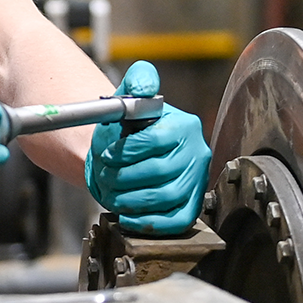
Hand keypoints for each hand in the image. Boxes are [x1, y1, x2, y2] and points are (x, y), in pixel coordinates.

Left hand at [85, 61, 210, 235]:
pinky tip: (127, 215)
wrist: (133, 151)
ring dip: (130, 199)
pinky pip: (176, 221)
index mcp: (185, 126)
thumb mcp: (131, 95)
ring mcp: (197, 181)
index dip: (125, 151)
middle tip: (105, 174)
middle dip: (123, 176)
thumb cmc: (130, 125)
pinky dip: (149, 222)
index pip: (155, 141)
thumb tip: (142, 87)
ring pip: (166, 198)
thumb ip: (138, 81)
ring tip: (112, 192)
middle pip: (159, 172)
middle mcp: (197, 153)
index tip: (106, 154)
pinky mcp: (191, 205)